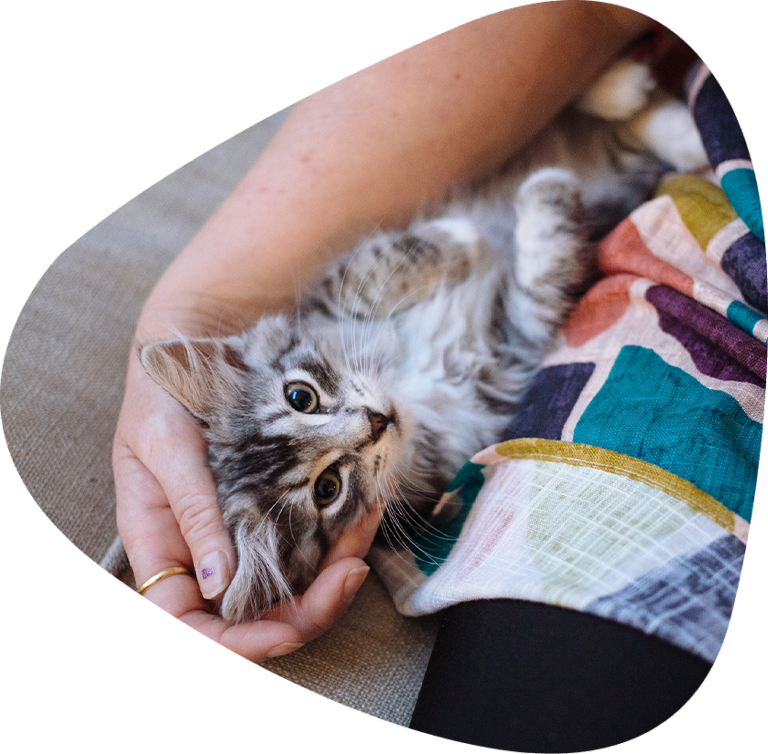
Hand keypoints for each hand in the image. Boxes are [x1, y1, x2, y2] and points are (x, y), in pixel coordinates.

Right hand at [114, 344, 380, 664]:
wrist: (197, 343)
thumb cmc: (165, 390)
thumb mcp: (165, 444)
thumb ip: (188, 510)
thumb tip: (218, 584)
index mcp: (162, 543)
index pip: (183, 625)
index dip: (228, 647)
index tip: (282, 633)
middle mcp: (203, 548)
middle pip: (250, 615)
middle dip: (305, 610)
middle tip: (351, 574)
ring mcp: (242, 528)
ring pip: (290, 580)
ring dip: (334, 569)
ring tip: (368, 527)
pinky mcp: (273, 503)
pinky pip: (309, 536)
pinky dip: (340, 531)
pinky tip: (366, 506)